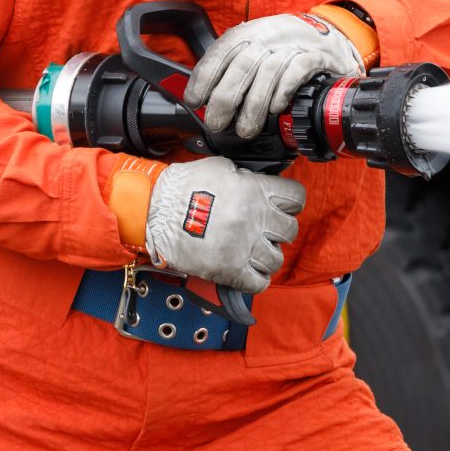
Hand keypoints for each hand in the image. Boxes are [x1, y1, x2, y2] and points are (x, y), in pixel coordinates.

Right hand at [142, 157, 304, 293]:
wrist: (153, 210)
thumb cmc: (181, 187)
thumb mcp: (219, 167)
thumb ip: (245, 176)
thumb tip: (257, 182)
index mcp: (255, 191)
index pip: (296, 198)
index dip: (290, 202)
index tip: (282, 206)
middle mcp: (255, 219)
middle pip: (290, 230)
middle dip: (278, 230)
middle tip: (263, 230)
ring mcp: (244, 246)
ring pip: (276, 259)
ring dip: (266, 256)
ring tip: (251, 251)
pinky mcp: (230, 270)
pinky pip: (259, 283)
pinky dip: (256, 279)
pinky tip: (246, 270)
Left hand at [184, 11, 364, 137]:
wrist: (330, 37)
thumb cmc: (285, 49)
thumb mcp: (256, 50)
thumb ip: (233, 69)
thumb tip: (204, 98)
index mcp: (250, 32)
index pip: (221, 50)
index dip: (205, 76)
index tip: (195, 100)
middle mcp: (269, 35)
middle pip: (242, 65)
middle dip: (225, 98)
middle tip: (217, 123)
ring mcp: (294, 45)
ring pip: (268, 72)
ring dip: (253, 105)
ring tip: (245, 129)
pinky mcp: (316, 56)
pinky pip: (298, 70)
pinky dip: (284, 90)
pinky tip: (276, 108)